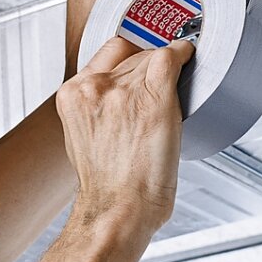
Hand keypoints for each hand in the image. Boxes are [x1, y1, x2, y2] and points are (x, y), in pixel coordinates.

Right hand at [56, 37, 195, 233]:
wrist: (118, 207)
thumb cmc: (106, 186)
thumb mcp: (81, 137)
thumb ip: (92, 108)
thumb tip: (115, 96)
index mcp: (73, 95)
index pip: (106, 54)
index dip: (128, 58)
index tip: (139, 65)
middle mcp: (95, 86)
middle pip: (131, 55)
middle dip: (146, 69)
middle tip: (156, 93)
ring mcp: (125, 90)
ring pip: (152, 57)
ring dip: (164, 71)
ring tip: (168, 98)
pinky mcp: (155, 96)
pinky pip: (171, 58)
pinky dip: (183, 54)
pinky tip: (188, 57)